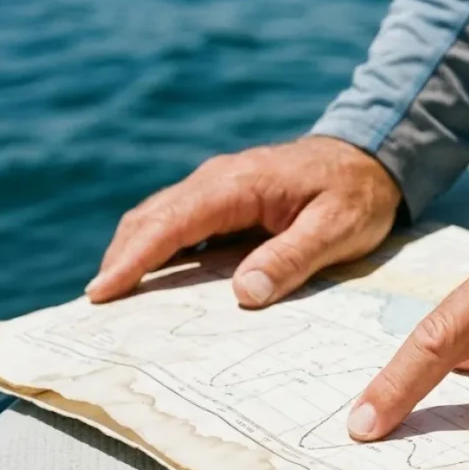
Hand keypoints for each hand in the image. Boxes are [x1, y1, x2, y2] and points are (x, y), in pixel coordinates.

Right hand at [86, 136, 401, 305]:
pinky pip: (181, 227)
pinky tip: (157, 286)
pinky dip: (159, 253)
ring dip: (134, 256)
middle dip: (121, 260)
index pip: (171, 222)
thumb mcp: (336, 229)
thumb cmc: (357, 196)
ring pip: (160, 221)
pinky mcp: (226, 204)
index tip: (102, 291)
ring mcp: (218, 190)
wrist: (371, 160)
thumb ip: (292, 257)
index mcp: (238, 185)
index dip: (134, 258)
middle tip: (98, 309)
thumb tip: (244, 294)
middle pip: (151, 219)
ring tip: (114, 302)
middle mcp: (217, 182)